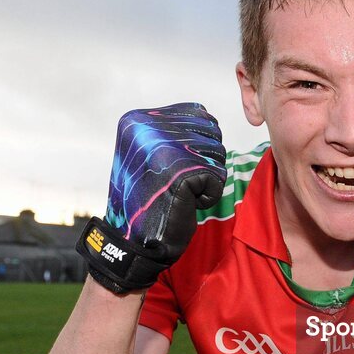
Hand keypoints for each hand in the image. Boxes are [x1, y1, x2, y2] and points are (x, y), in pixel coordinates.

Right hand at [77, 102, 226, 292]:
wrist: (135, 240)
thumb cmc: (147, 199)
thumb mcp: (149, 152)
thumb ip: (172, 130)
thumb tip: (207, 116)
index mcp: (137, 119)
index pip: (198, 113)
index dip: (198, 143)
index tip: (173, 167)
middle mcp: (149, 127)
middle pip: (211, 132)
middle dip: (203, 161)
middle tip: (175, 183)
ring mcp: (166, 147)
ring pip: (217, 153)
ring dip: (205, 179)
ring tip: (177, 192)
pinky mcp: (183, 170)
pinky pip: (218, 177)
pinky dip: (208, 196)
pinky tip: (183, 203)